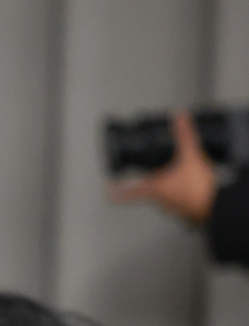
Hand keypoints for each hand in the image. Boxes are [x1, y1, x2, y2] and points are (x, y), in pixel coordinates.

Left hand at [111, 110, 216, 225]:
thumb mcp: (190, 156)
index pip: (129, 192)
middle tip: (142, 177)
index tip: (107, 192)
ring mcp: (173, 207)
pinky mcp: (187, 209)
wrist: (219, 208)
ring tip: (172, 176)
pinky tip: (191, 184)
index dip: (117, 192)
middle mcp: (160, 201)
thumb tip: (179, 116)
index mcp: (155, 189)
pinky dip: (181, 190)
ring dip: (165, 186)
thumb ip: (184, 135)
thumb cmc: (199, 188)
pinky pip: (179, 198)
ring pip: (163, 195)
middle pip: (147, 191)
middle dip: (145, 183)